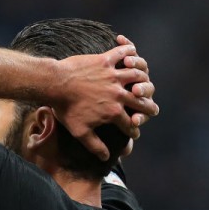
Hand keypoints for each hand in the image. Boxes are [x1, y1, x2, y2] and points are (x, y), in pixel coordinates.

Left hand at [51, 42, 158, 160]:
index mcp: (114, 112)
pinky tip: (132, 53)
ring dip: (143, 79)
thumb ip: (95, 145)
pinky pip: (122, 53)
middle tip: (153, 110)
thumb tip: (107, 158)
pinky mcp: (106, 60)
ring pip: (137, 76)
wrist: (55, 85)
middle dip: (148, 108)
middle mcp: (119, 94)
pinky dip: (129, 51)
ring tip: (143, 83)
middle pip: (141, 101)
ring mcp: (114, 76)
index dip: (133, 131)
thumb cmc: (66, 110)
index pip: (130, 124)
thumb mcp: (80, 132)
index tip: (135, 134)